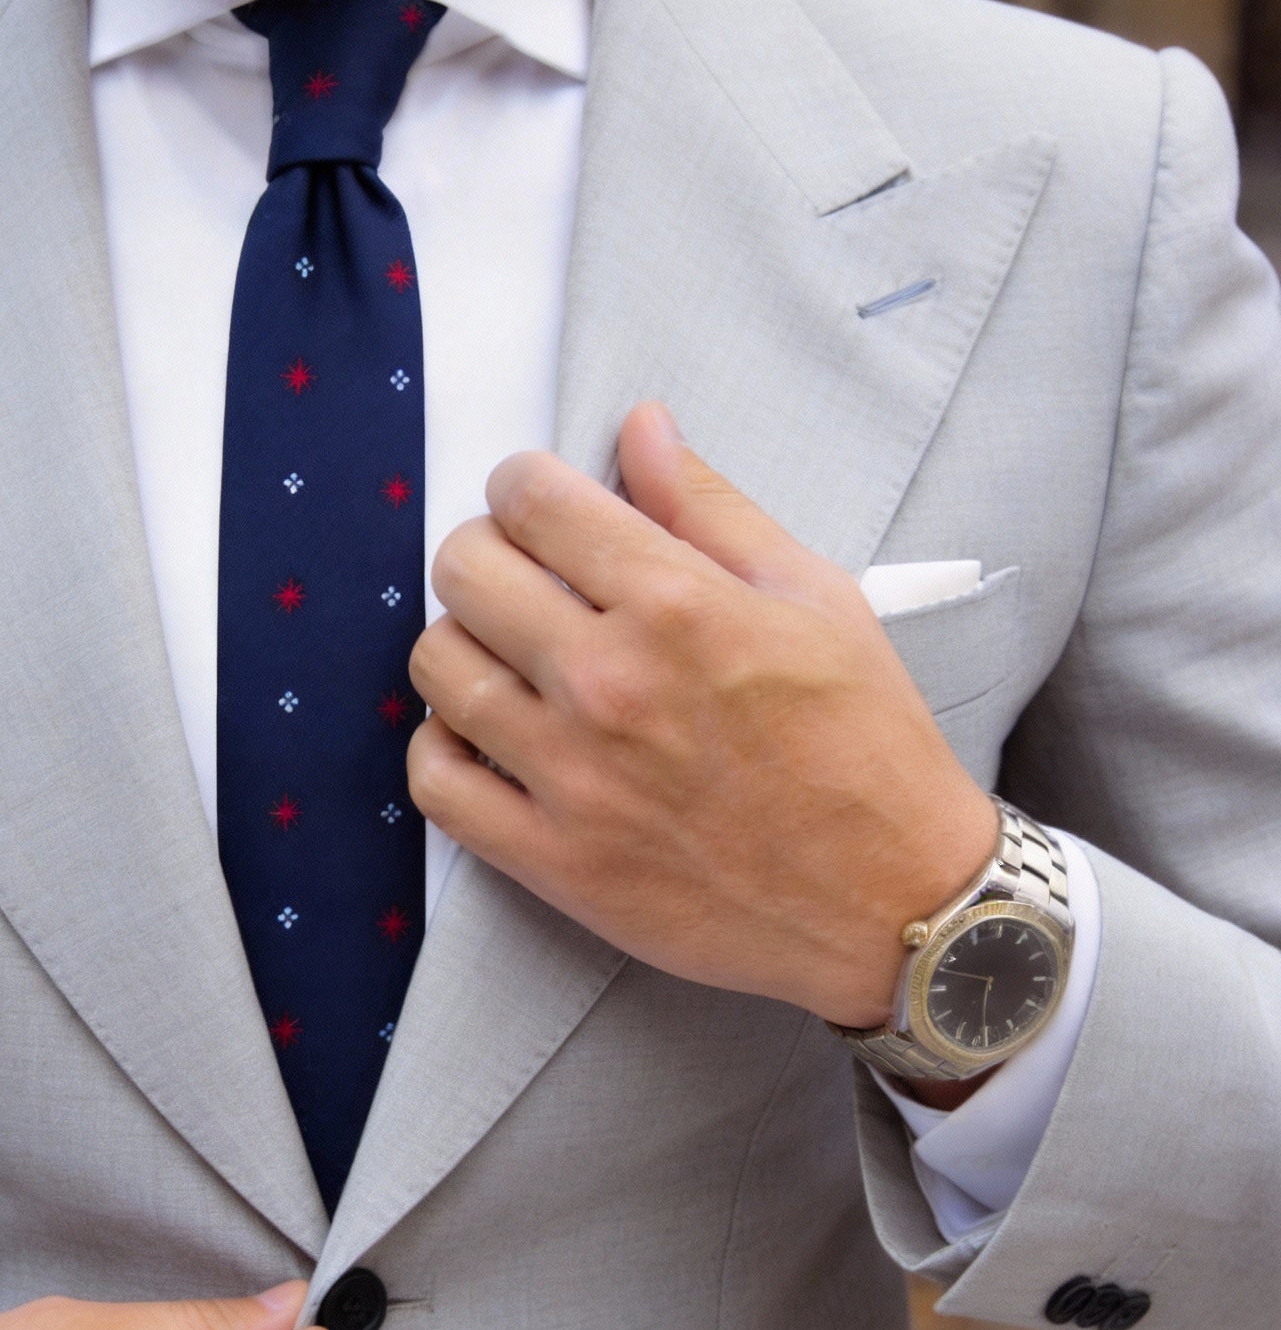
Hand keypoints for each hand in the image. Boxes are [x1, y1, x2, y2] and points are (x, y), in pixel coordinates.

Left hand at [408, 403, 995, 1029]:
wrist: (893, 902)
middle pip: (464, 571)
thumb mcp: (814, 597)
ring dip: (463, 645)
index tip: (539, 505)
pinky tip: (487, 735)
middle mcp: (608, 684)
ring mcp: (570, 776)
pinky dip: (443, 747)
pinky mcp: (551, 858)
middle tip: (524, 577)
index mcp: (676, 605)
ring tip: (510, 657)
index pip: (530, 500)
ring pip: (436, 667)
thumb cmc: (865, 746)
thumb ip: (710, 507)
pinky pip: (435, 782)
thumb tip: (640, 427)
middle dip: (487, 552)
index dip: (524, 486)